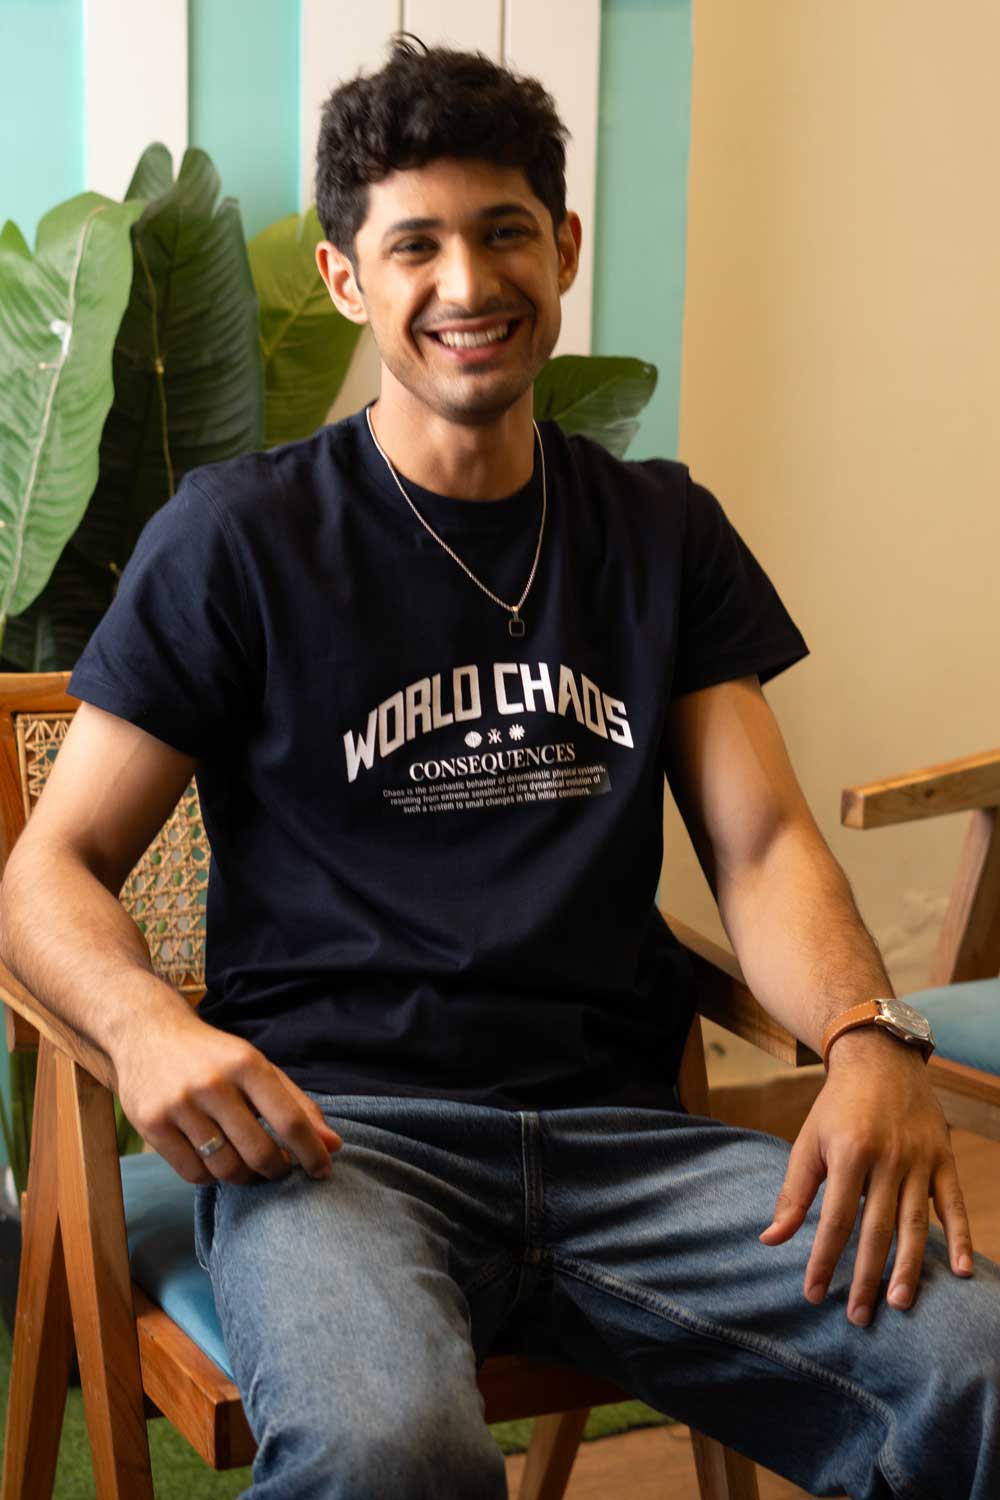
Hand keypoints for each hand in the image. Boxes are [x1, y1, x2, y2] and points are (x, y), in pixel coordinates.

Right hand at [112, 1004, 341, 1186]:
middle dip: (277, 1170)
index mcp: (247, 1064)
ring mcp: (179, 1104)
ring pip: (226, 1168)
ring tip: (248, 1167)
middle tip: (279, 1169)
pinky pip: (193, 1173)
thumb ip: (297, 1105)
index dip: (312, 1153)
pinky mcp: (152, 1124)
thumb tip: (335, 1145)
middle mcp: (213, 1083)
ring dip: (245, 1178)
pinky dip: (211, 1177)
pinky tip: (215, 1162)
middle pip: (259, 1152)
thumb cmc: (213, 1056)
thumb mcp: (257, 1066)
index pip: (289, 1120)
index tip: (323, 1171)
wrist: (147, 1032)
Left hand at [759, 1028, 973, 1323]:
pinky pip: (954, 1205)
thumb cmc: (837, 1106)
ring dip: (909, 1267)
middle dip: (866, 1277)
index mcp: (849, 1154)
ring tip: (899, 1304)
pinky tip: (963, 1273)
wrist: (880, 1059)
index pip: (834, 1220)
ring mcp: (920, 1160)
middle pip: (876, 1229)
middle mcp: (887, 1158)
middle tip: (858, 1317)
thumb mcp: (808, 1141)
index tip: (814, 1295)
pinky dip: (962, 1239)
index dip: (824, 1260)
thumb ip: (794, 1192)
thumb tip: (770, 1240)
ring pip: (916, 1224)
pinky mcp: (944, 1159)